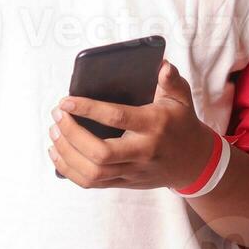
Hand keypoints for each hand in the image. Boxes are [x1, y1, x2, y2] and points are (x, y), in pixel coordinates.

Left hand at [47, 60, 216, 189]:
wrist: (195, 163)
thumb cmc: (182, 124)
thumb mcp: (182, 99)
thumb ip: (172, 81)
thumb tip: (163, 65)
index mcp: (154, 126)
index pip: (116, 118)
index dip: (87, 109)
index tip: (66, 101)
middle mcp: (142, 152)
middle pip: (100, 153)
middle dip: (72, 135)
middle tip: (56, 116)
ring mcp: (133, 172)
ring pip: (93, 173)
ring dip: (66, 154)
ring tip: (53, 132)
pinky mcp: (125, 183)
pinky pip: (93, 184)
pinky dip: (70, 171)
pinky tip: (57, 153)